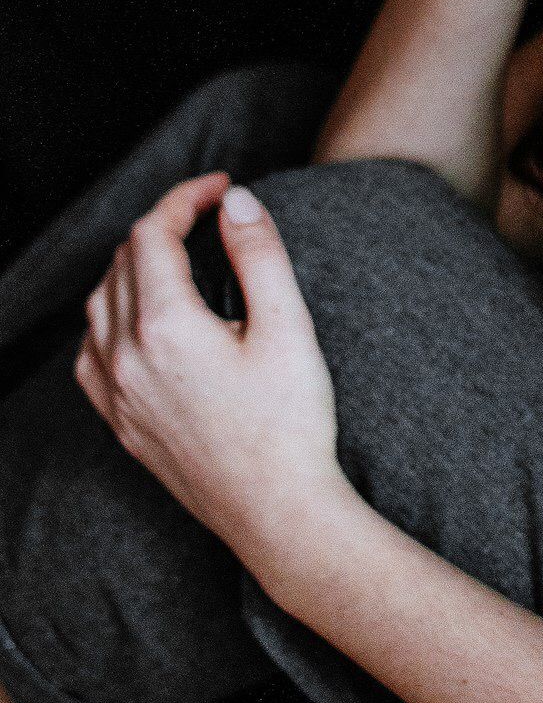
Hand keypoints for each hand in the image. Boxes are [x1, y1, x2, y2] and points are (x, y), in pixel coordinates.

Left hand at [74, 173, 353, 576]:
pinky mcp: (121, 424)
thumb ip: (259, 254)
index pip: (152, 234)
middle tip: (209, 215)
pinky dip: (109, 318)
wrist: (277, 514)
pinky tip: (138, 320)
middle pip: (123, 262)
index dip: (184, 198)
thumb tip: (235, 201)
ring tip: (177, 255)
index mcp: (165, 327)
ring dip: (132, 266)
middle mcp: (126, 357)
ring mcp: (116, 395)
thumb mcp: (289, 327)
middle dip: (162, 226)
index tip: (220, 189)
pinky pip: (90, 353)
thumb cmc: (291, 425)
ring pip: (100, 304)